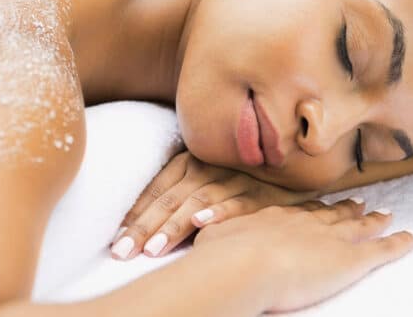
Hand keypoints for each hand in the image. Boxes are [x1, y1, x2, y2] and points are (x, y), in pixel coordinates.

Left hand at [110, 149, 323, 259]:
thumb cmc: (244, 178)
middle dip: (145, 226)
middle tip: (123, 252)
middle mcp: (211, 166)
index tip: (116, 239)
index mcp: (192, 161)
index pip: (158, 189)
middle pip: (171, 198)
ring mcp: (237, 178)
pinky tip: (203, 224)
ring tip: (154, 248)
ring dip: (175, 225)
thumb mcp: (207, 179)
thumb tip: (138, 225)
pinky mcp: (263, 194)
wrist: (296, 165)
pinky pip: (239, 203)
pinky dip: (220, 212)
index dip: (136, 214)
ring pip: (199, 201)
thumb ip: (179, 195)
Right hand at [194, 200, 412, 312]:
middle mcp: (306, 222)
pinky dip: (399, 243)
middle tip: (361, 203)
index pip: (302, 212)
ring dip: (374, 220)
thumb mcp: (214, 235)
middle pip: (332, 214)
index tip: (325, 203)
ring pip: (359, 226)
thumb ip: (216, 231)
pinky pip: (382, 249)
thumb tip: (198, 222)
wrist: (244, 264)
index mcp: (277, 218)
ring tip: (386, 214)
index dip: (315, 209)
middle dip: (348, 209)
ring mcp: (330, 238)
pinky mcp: (350, 259)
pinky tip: (412, 237)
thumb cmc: (223, 254)